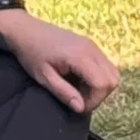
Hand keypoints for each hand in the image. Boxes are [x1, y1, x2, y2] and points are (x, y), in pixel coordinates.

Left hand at [0, 11, 120, 114]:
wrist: (26, 31)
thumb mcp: (44, 77)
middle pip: (112, 79)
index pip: (102, 83)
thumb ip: (63, 92)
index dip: (94, 100)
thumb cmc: (31, 54)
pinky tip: (80, 80)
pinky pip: (105, 66)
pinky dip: (98, 77)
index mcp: (80, 56)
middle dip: (100, 95)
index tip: (78, 106)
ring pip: (112, 72)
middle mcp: (92, 50)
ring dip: (100, 86)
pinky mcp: (92, 46)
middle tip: (80, 99)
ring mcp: (94, 46)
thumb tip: (81, 108)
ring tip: (80, 90)